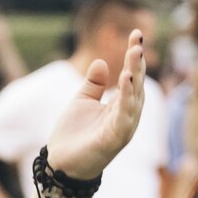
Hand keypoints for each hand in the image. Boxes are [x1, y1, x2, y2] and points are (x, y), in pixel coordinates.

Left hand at [44, 29, 145, 180]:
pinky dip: (127, 97)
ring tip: (135, 53)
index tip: (136, 33)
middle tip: (137, 40)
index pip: (132, 75)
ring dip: (135, 74)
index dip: (134, 56)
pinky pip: (124, 115)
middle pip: (137, 83)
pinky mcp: (114, 137)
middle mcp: (127, 114)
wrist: (60, 164)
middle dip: (137, 61)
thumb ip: (93, 84)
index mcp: (120, 105)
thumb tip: (102, 61)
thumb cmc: (74, 135)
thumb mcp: (82, 102)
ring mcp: (123, 126)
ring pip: (134, 96)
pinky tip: (126, 80)